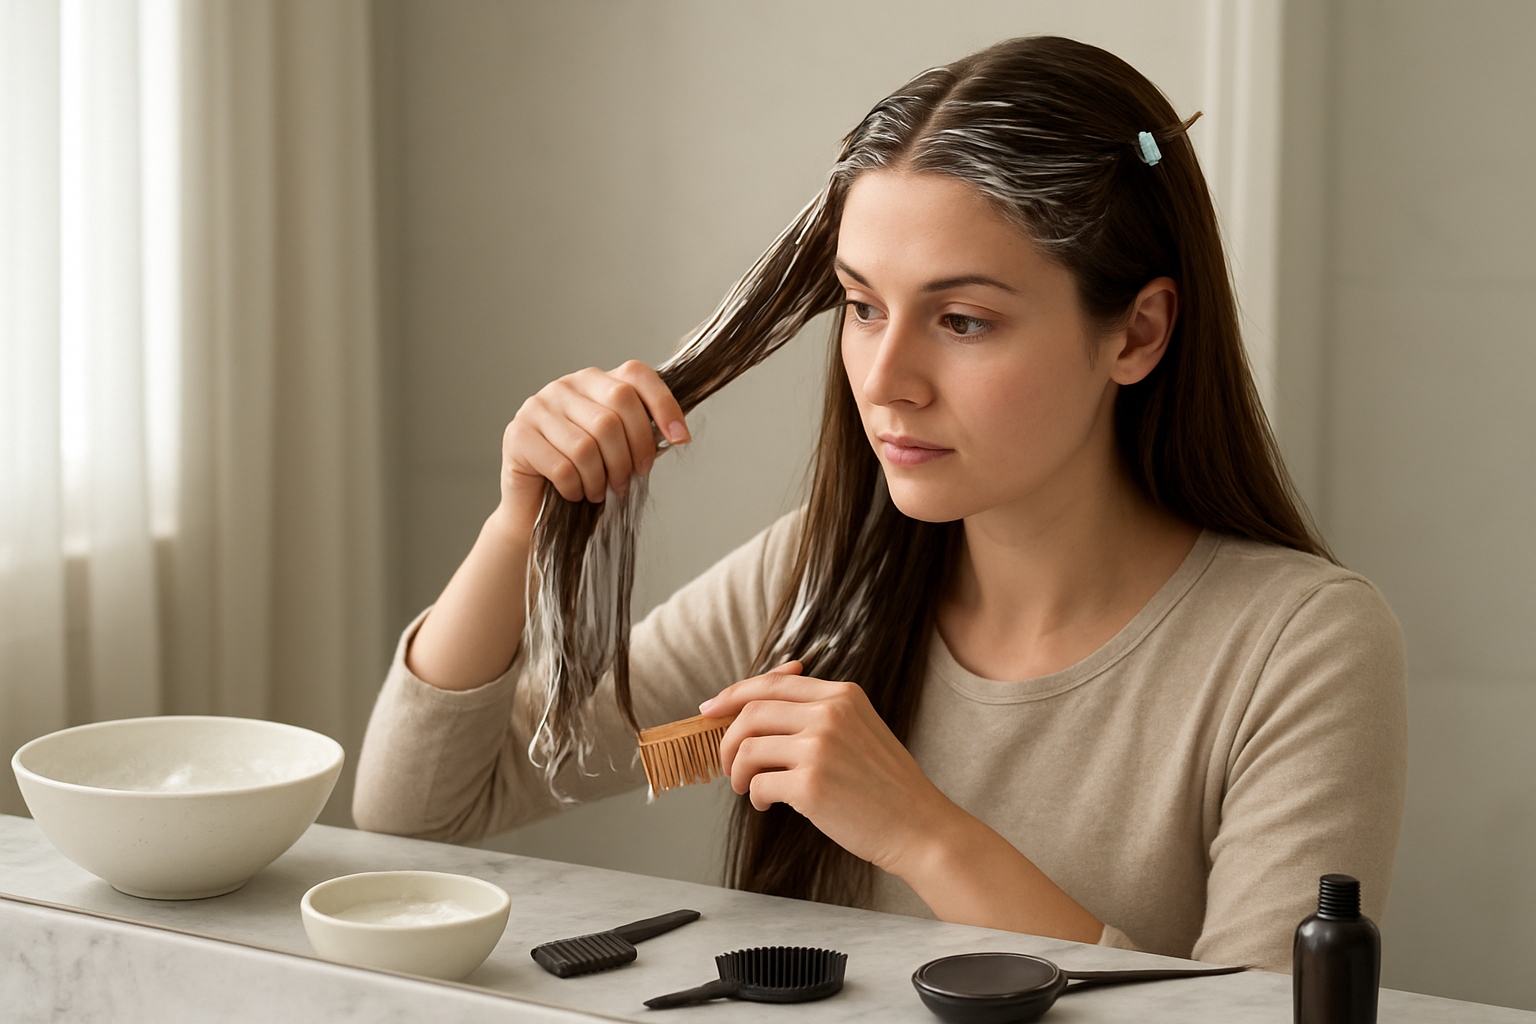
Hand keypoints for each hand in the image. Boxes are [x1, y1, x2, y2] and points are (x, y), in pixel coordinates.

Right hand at [497, 361, 689, 535]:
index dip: (663, 405)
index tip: (680, 438)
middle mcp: (564, 386)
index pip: (635, 375)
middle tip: (629, 480)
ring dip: (602, 478)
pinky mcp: (518, 435)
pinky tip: (576, 492)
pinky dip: (577, 487)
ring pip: (588, 445)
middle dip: (632, 454)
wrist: (535, 507)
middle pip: (615, 413)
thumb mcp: (617, 447)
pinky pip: (563, 466)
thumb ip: (639, 431)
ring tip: (601, 491)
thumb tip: (677, 432)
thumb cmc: (583, 474)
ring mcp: (538, 407)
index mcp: (593, 380)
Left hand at [702, 662, 957, 877]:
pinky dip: (755, 797)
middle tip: (727, 764)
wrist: (920, 827)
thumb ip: (818, 713)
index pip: (772, 683)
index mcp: (842, 695)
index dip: (733, 694)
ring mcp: (819, 748)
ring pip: (748, 748)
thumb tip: (758, 711)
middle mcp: (830, 714)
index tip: (710, 709)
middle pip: (751, 711)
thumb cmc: (886, 786)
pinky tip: (767, 805)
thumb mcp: (860, 729)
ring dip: (739, 771)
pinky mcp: (811, 785)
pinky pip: (759, 784)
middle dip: (727, 738)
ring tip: (748, 788)